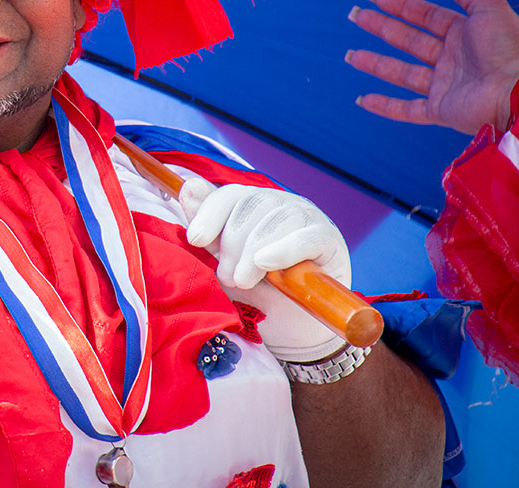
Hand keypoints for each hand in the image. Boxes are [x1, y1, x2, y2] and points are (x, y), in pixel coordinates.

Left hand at [179, 178, 348, 362]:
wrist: (295, 332)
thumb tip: (188, 187)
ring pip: (276, 217)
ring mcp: (308, 219)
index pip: (229, 195)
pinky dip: (284, 249)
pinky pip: (306, 237)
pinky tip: (266, 263)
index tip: (195, 240)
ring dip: (252, 251)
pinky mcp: (329, 240)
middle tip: (228, 277)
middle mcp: (280, 204)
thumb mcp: (227, 265)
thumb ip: (211, 233)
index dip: (209, 213)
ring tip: (244, 280)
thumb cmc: (260, 296)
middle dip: (231, 243)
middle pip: (250, 205)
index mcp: (254, 206)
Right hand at [346, 0, 518, 133]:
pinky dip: (384, 106)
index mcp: (466, 34)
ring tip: (350, 55)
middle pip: (409, 41)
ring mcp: (445, 86)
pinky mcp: (440, 111)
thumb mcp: (488, 5)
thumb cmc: (508, 48)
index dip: (401, 5)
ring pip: (402, 73)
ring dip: (375, 63)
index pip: (427, 16)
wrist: (518, 92)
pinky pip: (407, 110)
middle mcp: (453, 59)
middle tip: (356, 16)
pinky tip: (363, 99)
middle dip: (381, 27)